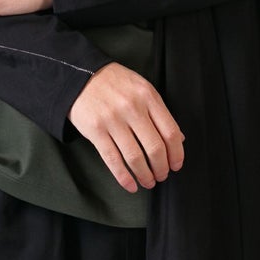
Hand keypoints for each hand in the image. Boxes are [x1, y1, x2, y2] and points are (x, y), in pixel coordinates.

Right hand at [68, 62, 185, 192]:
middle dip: (161, 168)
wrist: (80, 74)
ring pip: (135, 157)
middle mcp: (132, 108)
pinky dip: (124, 177)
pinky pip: (113, 160)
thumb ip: (159, 111)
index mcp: (148, 96)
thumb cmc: (114, 82)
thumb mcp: (141, 87)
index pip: (170, 131)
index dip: (176, 153)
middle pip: (155, 148)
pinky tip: (131, 185)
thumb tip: (179, 138)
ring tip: (148, 181)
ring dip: (145, 175)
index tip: (176, 164)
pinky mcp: (95, 130)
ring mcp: (113, 120)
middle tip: (162, 175)